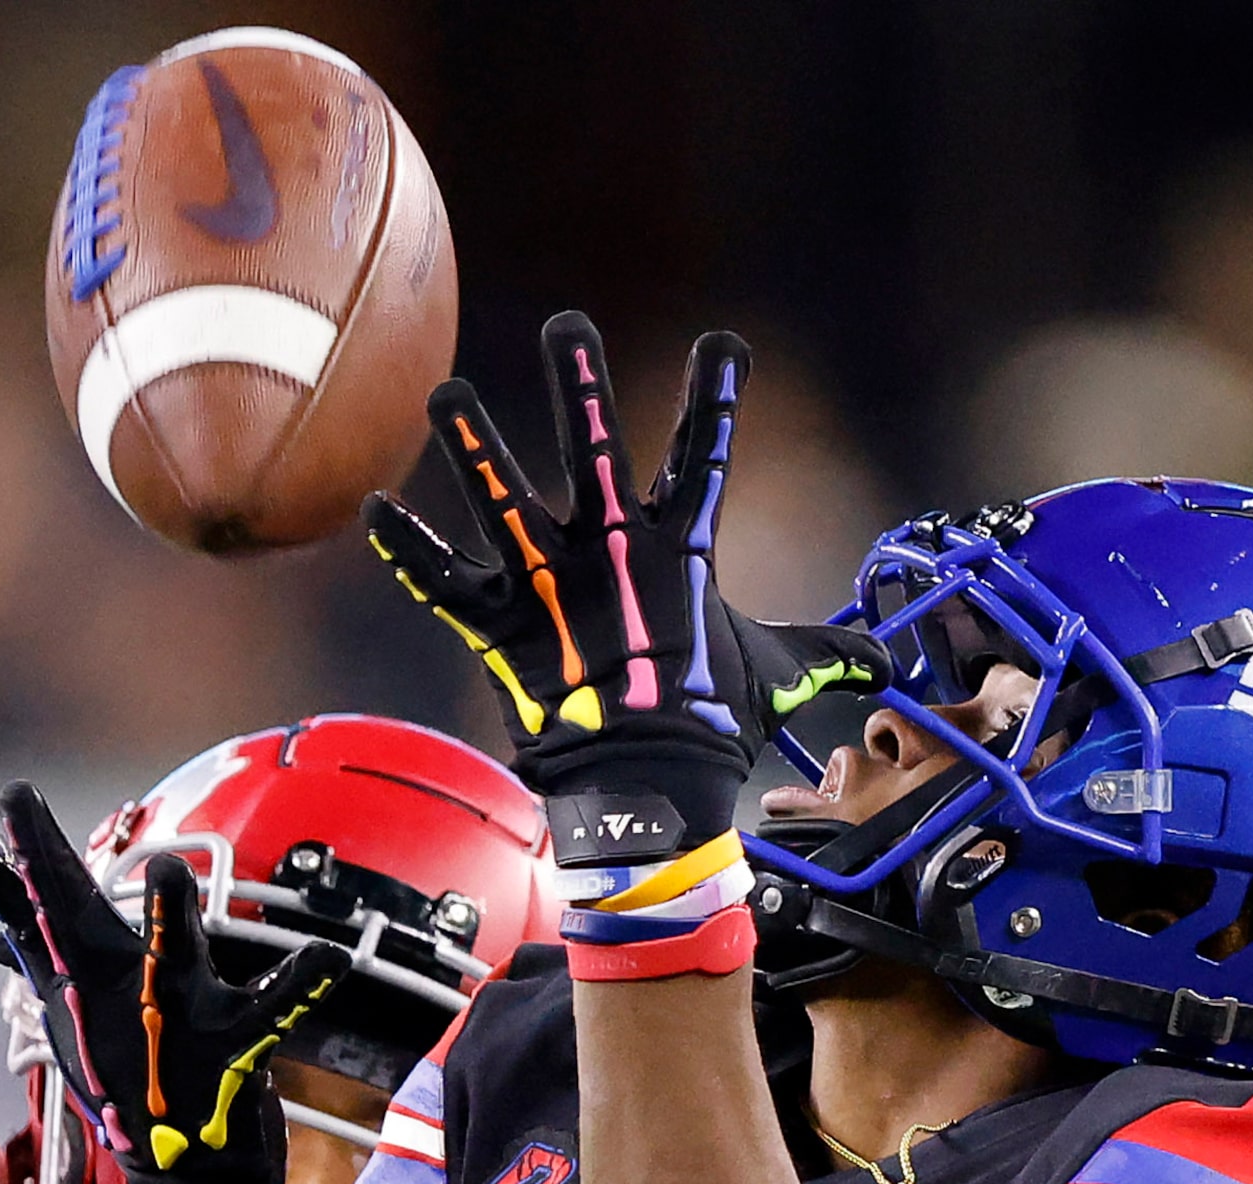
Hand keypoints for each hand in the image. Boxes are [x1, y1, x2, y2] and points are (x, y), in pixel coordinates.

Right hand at [0, 788, 349, 1183]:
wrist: (186, 1179)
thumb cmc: (138, 1088)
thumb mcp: (79, 1026)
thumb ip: (45, 970)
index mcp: (86, 980)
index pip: (33, 911)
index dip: (0, 864)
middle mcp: (121, 991)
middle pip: (77, 916)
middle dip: (47, 857)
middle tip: (16, 796)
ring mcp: (176, 1018)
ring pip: (170, 957)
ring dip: (170, 916)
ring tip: (168, 868)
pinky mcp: (235, 1047)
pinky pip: (275, 1009)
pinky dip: (303, 983)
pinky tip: (329, 956)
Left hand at [363, 312, 887, 857]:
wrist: (645, 788)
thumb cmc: (708, 725)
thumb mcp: (775, 675)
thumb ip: (822, 652)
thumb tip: (882, 666)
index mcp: (676, 553)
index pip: (706, 458)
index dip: (717, 398)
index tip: (723, 342)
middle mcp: (608, 553)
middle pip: (593, 448)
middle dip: (581, 383)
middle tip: (569, 325)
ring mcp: (548, 587)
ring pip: (502, 499)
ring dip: (472, 444)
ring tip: (445, 392)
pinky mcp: (497, 628)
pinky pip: (441, 584)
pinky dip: (405, 550)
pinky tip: (370, 510)